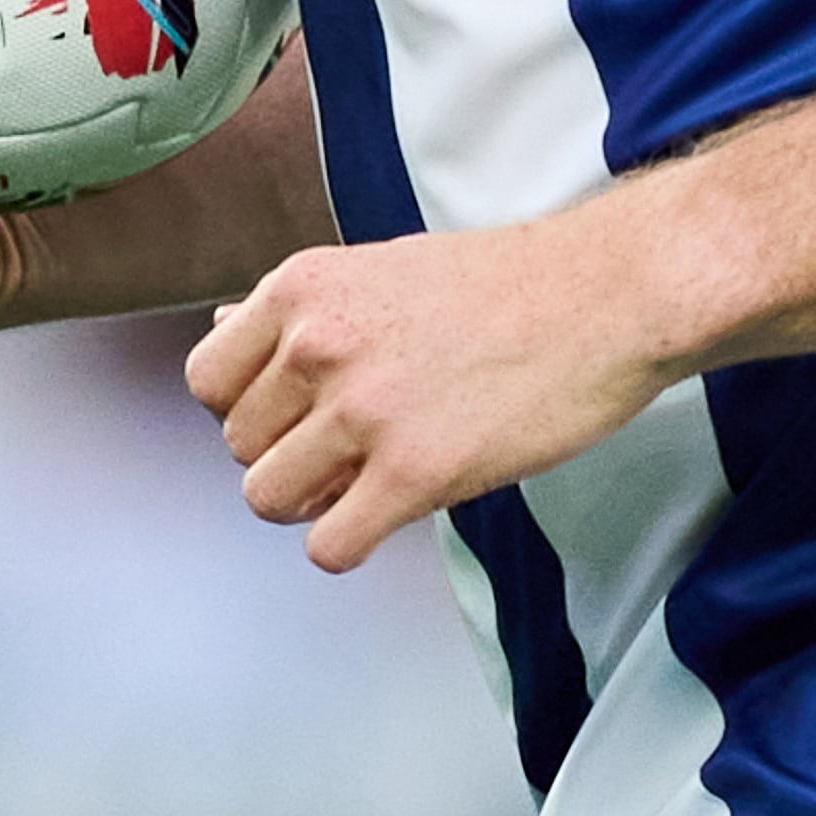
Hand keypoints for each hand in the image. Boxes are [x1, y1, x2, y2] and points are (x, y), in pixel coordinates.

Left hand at [182, 205, 683, 571]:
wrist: (607, 296)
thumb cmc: (508, 284)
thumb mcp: (381, 268)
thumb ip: (300, 311)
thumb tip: (221, 330)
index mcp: (303, 288)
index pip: (208, 380)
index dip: (250, 406)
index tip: (298, 411)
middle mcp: (317, 344)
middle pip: (239, 446)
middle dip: (288, 455)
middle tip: (353, 444)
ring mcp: (362, 410)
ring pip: (269, 499)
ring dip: (314, 502)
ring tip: (370, 479)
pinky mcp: (413, 473)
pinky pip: (328, 547)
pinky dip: (351, 543)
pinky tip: (391, 511)